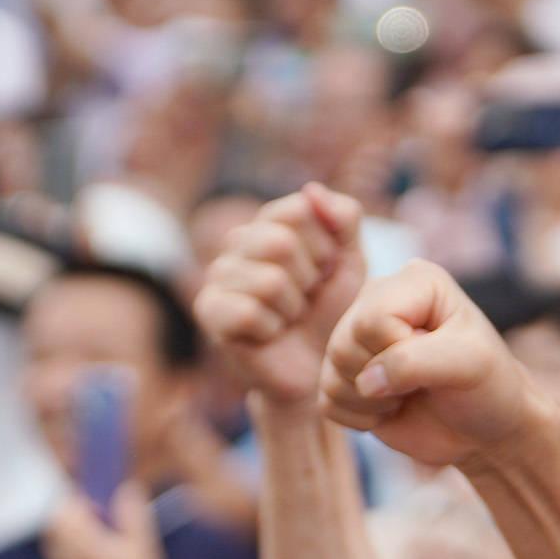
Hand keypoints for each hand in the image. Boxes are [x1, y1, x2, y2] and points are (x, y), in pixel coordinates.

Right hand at [193, 183, 366, 407]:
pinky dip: (271, 329)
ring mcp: (218, 274)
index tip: (324, 272)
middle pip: (281, 243)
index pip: (299, 210)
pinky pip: (249, 312)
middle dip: (308, 280)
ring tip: (289, 318)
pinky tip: (270, 334)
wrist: (317, 367)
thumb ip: (344, 218)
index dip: (324, 248)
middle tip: (306, 300)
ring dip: (292, 309)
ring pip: (269, 281)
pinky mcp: (209, 310)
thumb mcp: (350, 261)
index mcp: (270, 221)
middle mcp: (237, 241)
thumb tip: (311, 190)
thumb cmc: (331, 312)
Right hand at [322, 262, 542, 469]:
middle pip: (344, 344)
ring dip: (373, 402)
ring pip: (331, 373)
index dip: (401, 352)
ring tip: (410, 394)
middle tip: (424, 382)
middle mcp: (378, 300)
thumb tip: (365, 381)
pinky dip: (360, 418)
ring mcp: (357, 337)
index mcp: (414, 281)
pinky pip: (327, 400)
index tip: (439, 362)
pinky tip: (392, 409)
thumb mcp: (471, 365)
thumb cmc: (489, 388)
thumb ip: (415, 362)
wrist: (487, 431)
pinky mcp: (345, 375)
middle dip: (386, 380)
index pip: (374, 318)